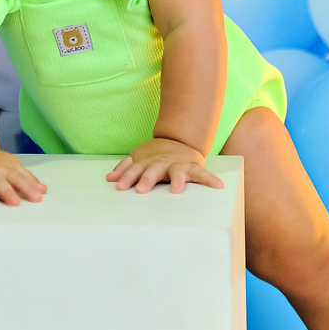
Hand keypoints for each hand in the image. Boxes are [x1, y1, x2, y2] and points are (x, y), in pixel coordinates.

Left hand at [106, 137, 225, 193]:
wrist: (179, 140)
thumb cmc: (156, 155)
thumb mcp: (139, 158)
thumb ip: (125, 168)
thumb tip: (109, 178)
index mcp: (147, 162)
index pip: (135, 170)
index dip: (127, 178)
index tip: (120, 187)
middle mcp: (161, 163)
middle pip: (153, 170)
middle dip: (147, 179)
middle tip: (141, 190)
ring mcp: (177, 165)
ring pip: (176, 172)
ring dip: (176, 180)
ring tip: (177, 190)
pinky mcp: (192, 167)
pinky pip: (203, 174)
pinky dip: (211, 179)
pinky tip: (219, 186)